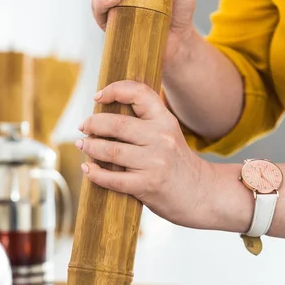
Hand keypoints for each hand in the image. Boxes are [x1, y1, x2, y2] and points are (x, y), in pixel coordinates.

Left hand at [76, 80, 213, 227]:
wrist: (201, 194)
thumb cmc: (177, 163)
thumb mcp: (168, 134)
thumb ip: (145, 122)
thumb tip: (104, 113)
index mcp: (166, 120)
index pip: (139, 93)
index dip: (115, 90)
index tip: (98, 97)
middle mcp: (161, 138)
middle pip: (117, 124)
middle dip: (93, 123)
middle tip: (83, 126)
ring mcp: (154, 162)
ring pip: (111, 150)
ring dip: (90, 146)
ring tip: (83, 145)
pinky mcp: (147, 185)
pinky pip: (113, 178)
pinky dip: (95, 173)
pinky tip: (88, 169)